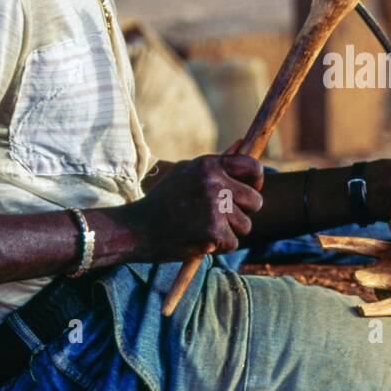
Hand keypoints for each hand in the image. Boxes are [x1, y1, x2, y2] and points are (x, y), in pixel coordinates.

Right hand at [131, 150, 262, 260]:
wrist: (135, 228)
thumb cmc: (163, 201)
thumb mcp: (186, 173)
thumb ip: (217, 163)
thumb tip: (241, 143)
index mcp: (209, 165)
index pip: (253, 168)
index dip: (255, 183)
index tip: (246, 193)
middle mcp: (214, 182)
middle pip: (255, 201)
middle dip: (241, 213)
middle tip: (219, 218)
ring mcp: (214, 207)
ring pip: (245, 225)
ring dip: (228, 232)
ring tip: (203, 228)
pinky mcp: (213, 231)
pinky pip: (232, 243)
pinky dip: (218, 247)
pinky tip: (199, 240)